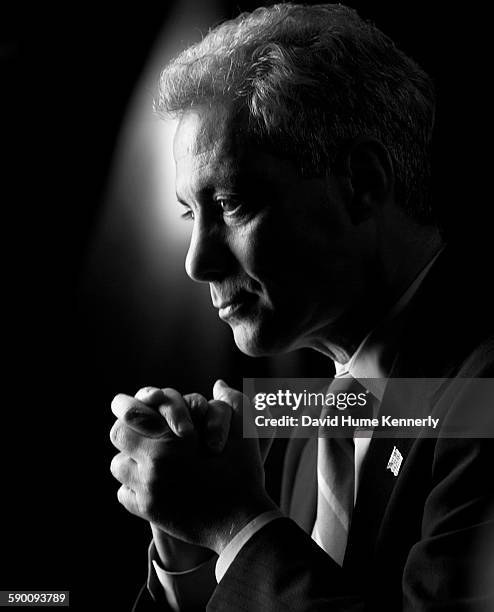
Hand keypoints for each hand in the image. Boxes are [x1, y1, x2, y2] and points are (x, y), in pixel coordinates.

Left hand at [111, 385, 231, 568]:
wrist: (241, 523)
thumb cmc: (243, 473)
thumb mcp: (244, 432)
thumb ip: (233, 402)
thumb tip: (220, 385)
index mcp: (174, 441)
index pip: (131, 414)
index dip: (131, 406)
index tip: (137, 405)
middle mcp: (155, 464)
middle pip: (118, 435)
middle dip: (129, 428)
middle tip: (143, 429)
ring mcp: (149, 490)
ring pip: (118, 465)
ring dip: (129, 457)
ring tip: (148, 455)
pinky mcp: (149, 512)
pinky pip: (124, 494)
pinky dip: (132, 486)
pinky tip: (151, 482)